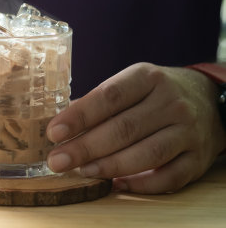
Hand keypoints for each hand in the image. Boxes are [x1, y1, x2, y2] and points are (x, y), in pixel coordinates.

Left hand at [45, 62, 225, 193]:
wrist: (209, 100)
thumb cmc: (154, 93)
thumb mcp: (130, 84)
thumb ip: (98, 103)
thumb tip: (61, 125)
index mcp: (147, 78)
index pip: (109, 96)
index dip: (79, 116)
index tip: (54, 132)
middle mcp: (170, 102)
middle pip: (124, 128)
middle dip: (85, 147)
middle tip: (57, 161)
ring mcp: (187, 131)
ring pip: (147, 155)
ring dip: (109, 166)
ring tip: (82, 171)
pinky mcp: (198, 158)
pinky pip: (169, 177)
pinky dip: (141, 184)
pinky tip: (116, 184)